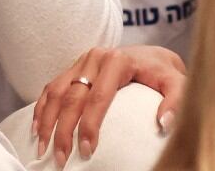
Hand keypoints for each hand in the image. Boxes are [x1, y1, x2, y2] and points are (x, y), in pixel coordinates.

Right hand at [32, 45, 185, 167]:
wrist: (152, 56)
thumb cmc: (163, 73)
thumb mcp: (177, 83)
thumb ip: (175, 100)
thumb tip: (164, 123)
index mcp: (117, 61)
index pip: (98, 97)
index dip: (89, 126)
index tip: (86, 151)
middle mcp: (95, 58)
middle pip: (72, 97)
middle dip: (63, 131)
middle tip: (61, 158)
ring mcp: (81, 62)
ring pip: (55, 92)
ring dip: (45, 122)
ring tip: (43, 148)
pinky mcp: (73, 68)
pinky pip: (50, 88)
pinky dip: (41, 108)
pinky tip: (37, 128)